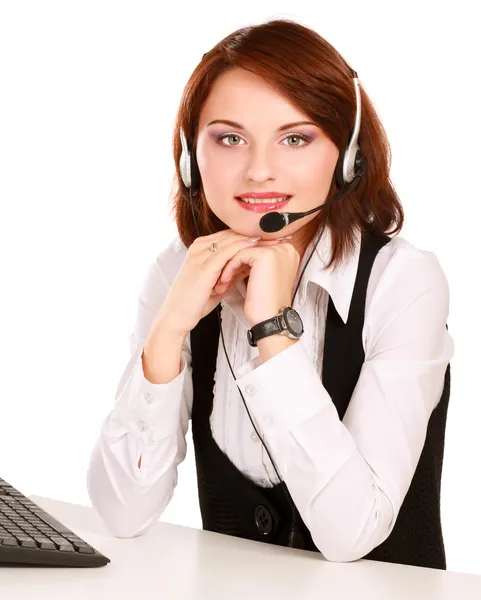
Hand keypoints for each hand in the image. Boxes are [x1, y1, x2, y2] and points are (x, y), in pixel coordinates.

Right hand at [152, 230, 286, 336]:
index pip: (232, 235)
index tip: (275, 237)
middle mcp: (200, 246)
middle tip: (280, 233)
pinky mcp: (203, 266)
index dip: (254, 234)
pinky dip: (242, 247)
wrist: (177, 316)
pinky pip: (226, 252)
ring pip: (232, 240)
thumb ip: (233, 271)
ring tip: (274, 238)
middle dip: (258, 233)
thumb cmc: (195, 301)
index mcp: (202, 248)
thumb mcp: (218, 282)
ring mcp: (200, 254)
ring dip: (255, 238)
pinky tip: (256, 245)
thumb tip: (252, 265)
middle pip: (233, 233)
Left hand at [216, 240, 300, 326]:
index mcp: (288, 251)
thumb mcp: (264, 275)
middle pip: (250, 248)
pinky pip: (239, 256)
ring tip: (221, 282)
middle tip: (220, 277)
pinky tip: (225, 281)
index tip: (228, 271)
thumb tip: (238, 248)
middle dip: (233, 262)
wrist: (270, 319)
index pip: (257, 248)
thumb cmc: (265, 302)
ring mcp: (277, 250)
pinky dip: (229, 268)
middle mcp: (285, 247)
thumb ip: (257, 260)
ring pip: (243, 251)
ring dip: (229, 266)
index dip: (240, 259)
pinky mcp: (266, 255)